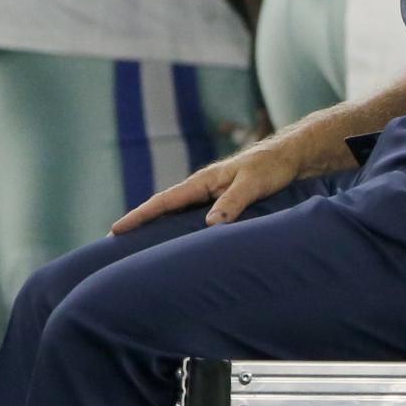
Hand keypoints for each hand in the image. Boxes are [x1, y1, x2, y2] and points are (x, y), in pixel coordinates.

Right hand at [108, 116, 348, 233]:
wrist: (292, 157)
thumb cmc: (272, 167)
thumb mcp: (252, 184)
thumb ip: (233, 202)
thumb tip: (210, 224)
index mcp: (203, 181)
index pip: (164, 201)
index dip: (139, 216)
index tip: (115, 229)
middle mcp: (202, 188)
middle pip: (164, 208)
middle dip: (140, 224)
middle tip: (113, 243)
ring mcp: (211, 195)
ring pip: (178, 213)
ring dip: (159, 227)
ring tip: (137, 248)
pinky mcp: (223, 201)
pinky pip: (194, 217)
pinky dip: (180, 228)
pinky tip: (177, 243)